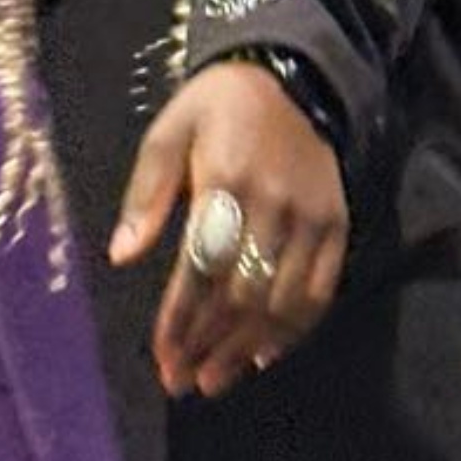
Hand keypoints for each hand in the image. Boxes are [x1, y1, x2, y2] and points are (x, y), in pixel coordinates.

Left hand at [111, 61, 348, 400]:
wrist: (292, 78)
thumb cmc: (216, 108)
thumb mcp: (167, 133)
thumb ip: (145, 196)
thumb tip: (123, 256)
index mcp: (226, 182)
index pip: (201, 268)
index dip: (181, 320)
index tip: (163, 357)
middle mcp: (275, 206)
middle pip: (242, 296)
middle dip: (209, 346)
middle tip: (181, 381)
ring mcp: (312, 219)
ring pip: (281, 303)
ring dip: (246, 350)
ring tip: (214, 380)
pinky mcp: (338, 226)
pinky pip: (319, 292)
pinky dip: (293, 331)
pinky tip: (264, 356)